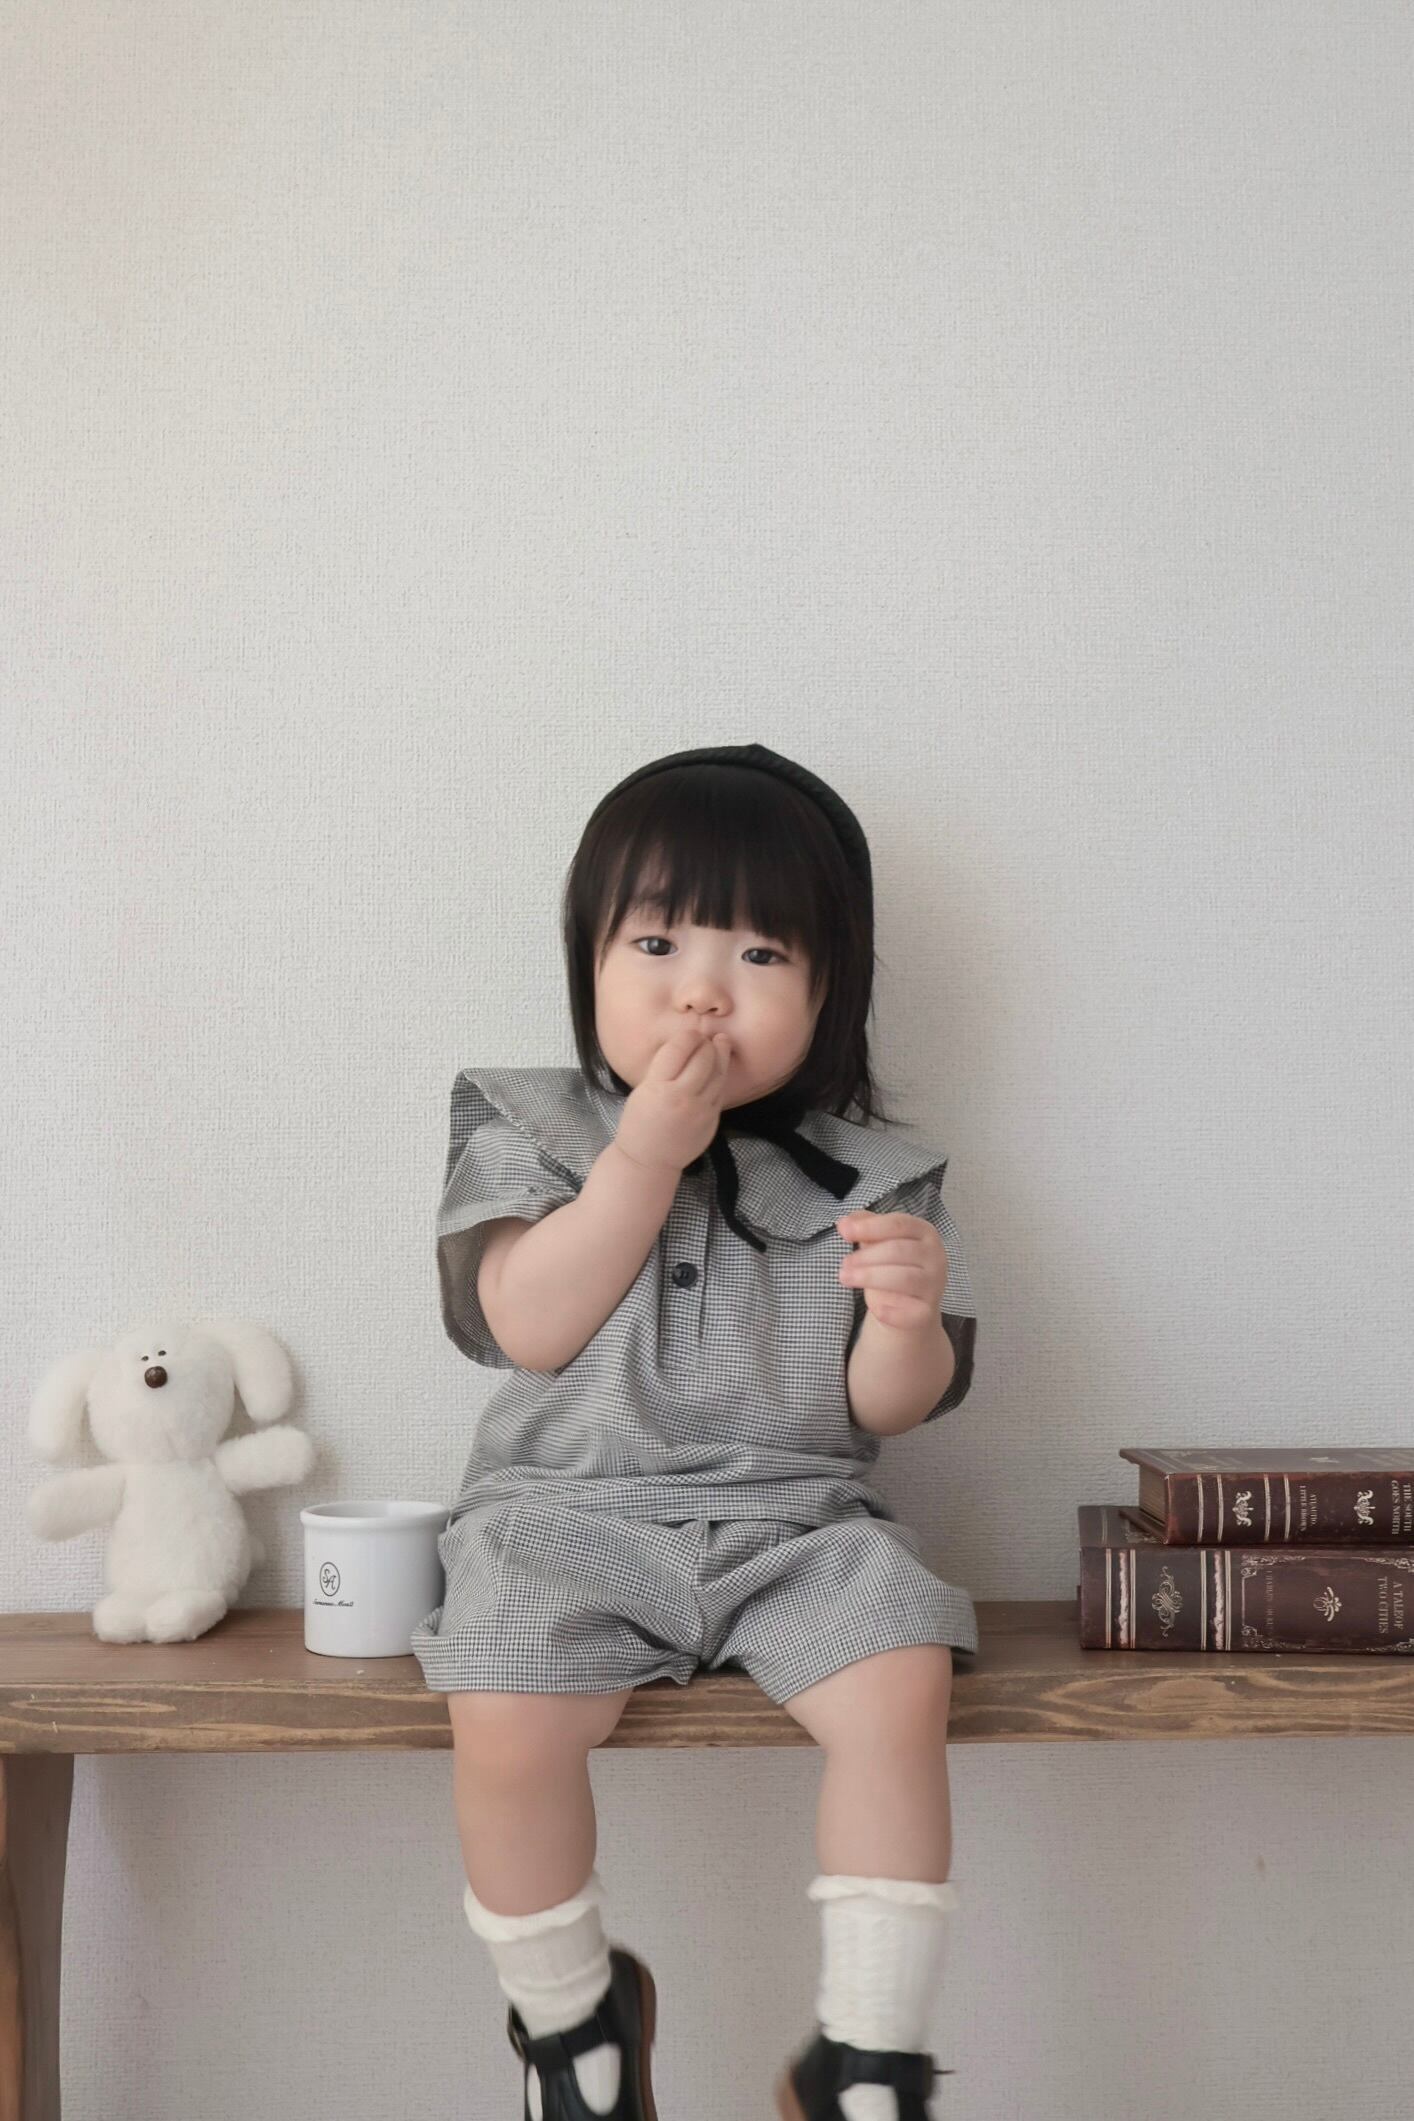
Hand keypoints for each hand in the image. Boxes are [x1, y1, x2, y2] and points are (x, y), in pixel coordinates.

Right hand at [614, 1023, 732, 1174]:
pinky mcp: (712, 1120)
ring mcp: (700, 1109)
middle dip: (707, 1043)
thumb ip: (663, 1069)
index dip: (688, 1036)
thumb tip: (684, 1044)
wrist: (649, 1160)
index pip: (678, 1049)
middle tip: (706, 1038)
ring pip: (718, 1073)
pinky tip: (719, 1067)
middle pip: (704, 1058)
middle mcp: (681, 1097)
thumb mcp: (642, 1091)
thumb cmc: (640, 1122)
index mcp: (658, 1087)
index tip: (690, 1032)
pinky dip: (720, 1076)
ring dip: (721, 1054)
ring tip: (721, 1043)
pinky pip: (720, 1091)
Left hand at [835, 1209, 948, 1331]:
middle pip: (898, 1250)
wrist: (907, 1307)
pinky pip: (908, 1312)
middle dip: (866, 1256)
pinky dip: (890, 1311)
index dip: (870, 1227)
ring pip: (904, 1278)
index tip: (844, 1232)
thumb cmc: (891, 1266)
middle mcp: (936, 1257)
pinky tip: (876, 1309)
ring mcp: (934, 1285)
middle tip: (844, 1263)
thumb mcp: (878, 1241)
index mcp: (925, 1233)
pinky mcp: (927, 1312)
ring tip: (846, 1278)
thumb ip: (863, 1226)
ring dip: (870, 1277)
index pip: (899, 1224)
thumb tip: (844, 1224)